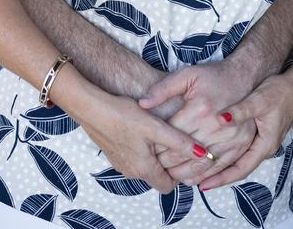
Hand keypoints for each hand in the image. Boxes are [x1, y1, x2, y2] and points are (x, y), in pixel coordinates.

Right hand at [78, 91, 199, 192]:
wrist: (89, 106)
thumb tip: (203, 154)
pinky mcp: (112, 152)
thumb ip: (179, 142)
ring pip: (144, 165)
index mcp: (143, 169)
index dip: (179, 173)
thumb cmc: (122, 115)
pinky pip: (132, 157)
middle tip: (173, 139)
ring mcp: (119, 163)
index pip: (168, 186)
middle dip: (167, 162)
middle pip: (156, 176)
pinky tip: (139, 128)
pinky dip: (140, 148)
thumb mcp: (155, 127)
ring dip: (153, 154)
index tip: (183, 154)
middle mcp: (130, 171)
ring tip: (158, 131)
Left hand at [138, 60, 256, 185]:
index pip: (172, 135)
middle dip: (166, 163)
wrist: (244, 77)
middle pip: (185, 153)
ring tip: (169, 176)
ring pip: (202, 166)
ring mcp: (229, 138)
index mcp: (199, 109)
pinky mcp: (240, 146)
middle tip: (153, 166)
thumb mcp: (187, 75)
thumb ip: (163, 89)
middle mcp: (215, 126)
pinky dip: (205, 178)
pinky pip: (221, 169)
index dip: (157, 145)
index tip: (147, 149)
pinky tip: (192, 180)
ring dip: (184, 174)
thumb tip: (143, 104)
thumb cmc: (214, 76)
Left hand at [196, 72, 292, 190]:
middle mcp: (264, 148)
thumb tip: (220, 119)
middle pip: (238, 169)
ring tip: (201, 170)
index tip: (203, 185)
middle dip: (218, 176)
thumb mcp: (259, 100)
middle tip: (195, 181)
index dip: (222, 178)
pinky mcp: (260, 134)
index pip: (240, 169)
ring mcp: (262, 142)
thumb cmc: (279, 92)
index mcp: (265, 145)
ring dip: (222, 166)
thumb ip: (240, 111)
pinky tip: (215, 151)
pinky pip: (242, 151)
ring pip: (239, 160)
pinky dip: (228, 154)